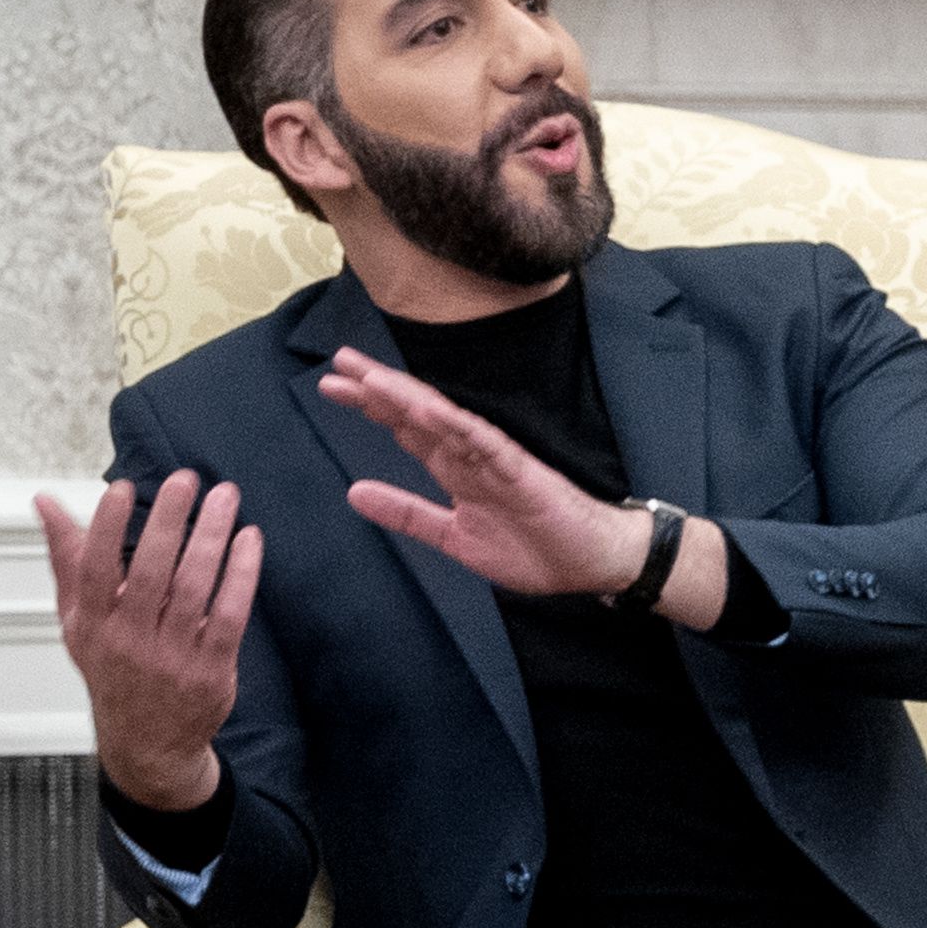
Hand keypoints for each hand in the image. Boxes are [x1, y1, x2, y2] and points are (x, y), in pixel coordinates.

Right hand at [37, 472, 260, 810]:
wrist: (148, 745)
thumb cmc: (113, 671)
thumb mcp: (78, 621)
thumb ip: (67, 559)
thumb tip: (47, 503)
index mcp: (93, 624)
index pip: (95, 569)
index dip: (106, 527)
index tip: (121, 488)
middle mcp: (130, 640)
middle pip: (150, 572)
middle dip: (169, 521)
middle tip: (186, 480)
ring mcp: (173, 656)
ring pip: (194, 588)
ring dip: (211, 538)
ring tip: (224, 498)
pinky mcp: (211, 668)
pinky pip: (229, 614)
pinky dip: (241, 575)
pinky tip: (249, 542)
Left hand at [318, 348, 652, 598]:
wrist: (594, 566)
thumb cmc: (536, 551)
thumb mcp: (455, 538)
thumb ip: (408, 514)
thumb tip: (354, 492)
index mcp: (457, 472)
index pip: (408, 430)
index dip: (371, 407)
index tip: (331, 386)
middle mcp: (472, 457)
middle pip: (419, 414)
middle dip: (379, 389)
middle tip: (339, 361)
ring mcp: (497, 461)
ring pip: (446, 421)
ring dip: (409, 400)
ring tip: (371, 379)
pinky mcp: (522, 472)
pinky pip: (484, 444)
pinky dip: (456, 427)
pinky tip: (427, 410)